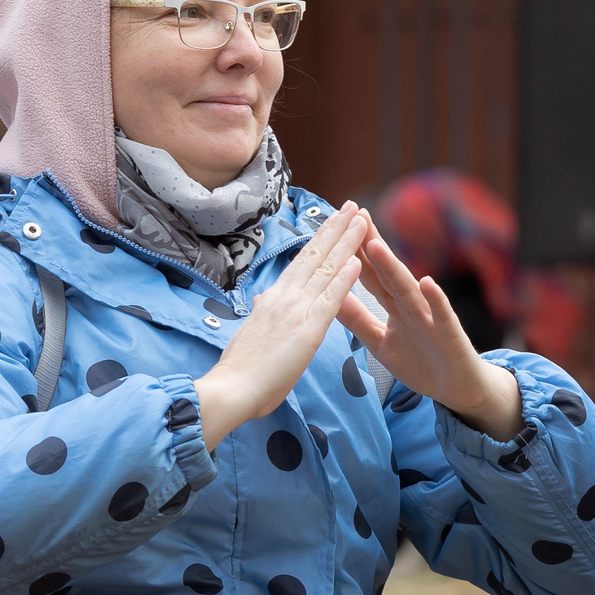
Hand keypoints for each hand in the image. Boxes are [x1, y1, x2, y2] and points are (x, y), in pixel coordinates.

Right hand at [193, 203, 372, 451]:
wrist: (231, 388)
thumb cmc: (239, 370)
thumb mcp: (251, 332)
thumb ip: (261, 313)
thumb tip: (262, 300)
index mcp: (272, 298)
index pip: (301, 262)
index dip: (319, 239)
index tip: (333, 220)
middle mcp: (284, 296)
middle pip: (314, 254)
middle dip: (336, 228)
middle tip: (354, 206)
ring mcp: (296, 310)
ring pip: (325, 268)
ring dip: (346, 243)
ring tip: (362, 220)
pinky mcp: (307, 329)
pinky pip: (330, 298)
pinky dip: (345, 277)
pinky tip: (358, 260)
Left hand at [341, 232, 523, 441]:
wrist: (459, 389)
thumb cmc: (421, 363)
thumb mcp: (380, 343)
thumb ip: (358, 321)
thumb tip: (330, 297)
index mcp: (394, 307)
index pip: (371, 276)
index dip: (355, 254)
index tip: (338, 227)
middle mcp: (412, 306)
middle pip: (388, 273)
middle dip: (372, 246)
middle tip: (357, 217)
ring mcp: (431, 318)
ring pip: (409, 290)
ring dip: (393, 267)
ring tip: (375, 245)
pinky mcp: (449, 334)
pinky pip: (442, 315)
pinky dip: (435, 299)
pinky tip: (427, 283)